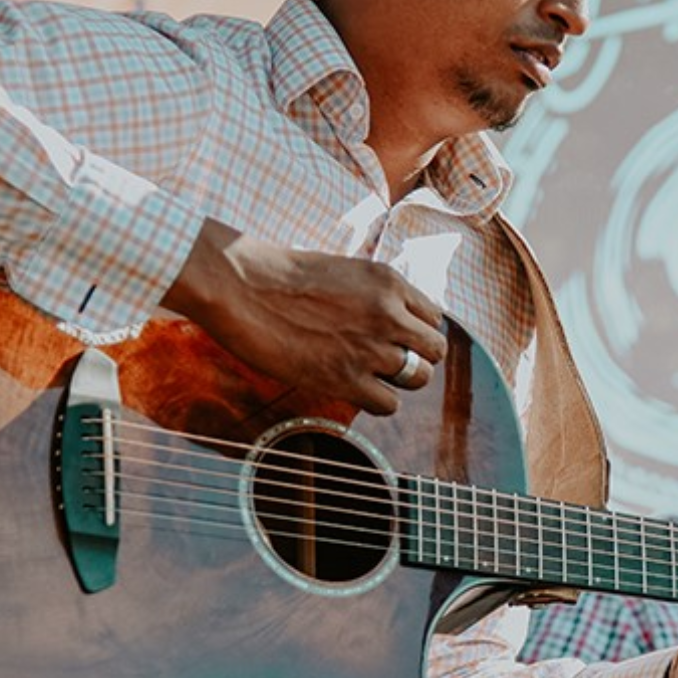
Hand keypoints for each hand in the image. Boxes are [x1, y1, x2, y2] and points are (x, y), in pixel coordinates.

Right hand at [160, 217, 446, 414]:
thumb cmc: (283, 277)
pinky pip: (389, 404)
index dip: (416, 331)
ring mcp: (370, 348)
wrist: (242, 286)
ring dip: (398, 380)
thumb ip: (377, 296)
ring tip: (370, 374)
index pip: (433, 317)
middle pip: (435, 350)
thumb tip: (395, 322)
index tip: (396, 337)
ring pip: (418, 378)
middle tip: (388, 360)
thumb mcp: (346, 272)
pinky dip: (377, 401)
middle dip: (416, 357)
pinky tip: (354, 389)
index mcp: (390, 282)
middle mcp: (389, 314)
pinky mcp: (346, 378)